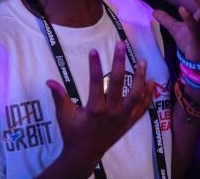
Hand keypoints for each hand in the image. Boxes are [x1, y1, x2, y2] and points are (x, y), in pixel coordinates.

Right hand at [46, 44, 153, 176]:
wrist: (86, 154)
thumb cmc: (73, 133)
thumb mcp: (64, 115)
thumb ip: (59, 97)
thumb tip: (49, 81)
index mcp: (94, 110)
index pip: (96, 83)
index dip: (95, 66)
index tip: (93, 50)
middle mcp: (112, 113)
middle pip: (118, 83)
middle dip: (120, 62)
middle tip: (121, 44)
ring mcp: (124, 118)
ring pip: (136, 94)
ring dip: (140, 76)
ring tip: (142, 60)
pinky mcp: (131, 122)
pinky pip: (144, 107)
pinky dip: (149, 94)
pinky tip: (150, 80)